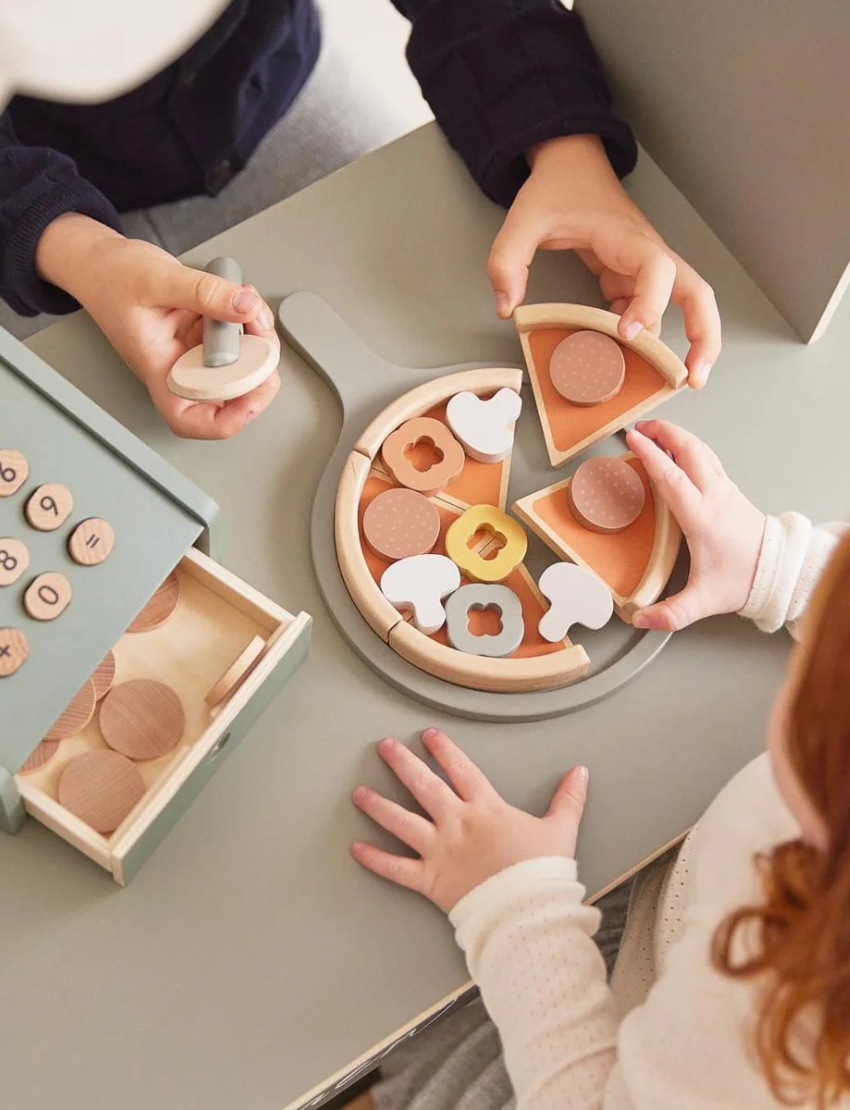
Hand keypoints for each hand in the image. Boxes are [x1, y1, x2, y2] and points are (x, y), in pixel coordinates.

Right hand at [36, 214, 280, 438]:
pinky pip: (238, 339)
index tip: (250, 398)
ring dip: (258, 340)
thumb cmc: (112, 278)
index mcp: (159, 370)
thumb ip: (205, 292)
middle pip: (228, 396)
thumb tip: (245, 307)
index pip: (189, 419)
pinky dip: (249, 321)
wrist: (100, 262)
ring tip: (250, 307)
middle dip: (257, 369)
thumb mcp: (159, 278)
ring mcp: (195, 353)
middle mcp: (180, 368)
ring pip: (241, 365)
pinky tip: (243, 300)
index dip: (226, 421)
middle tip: (262, 333)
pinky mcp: (205, 336)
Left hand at [350, 729, 588, 912]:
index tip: (428, 734)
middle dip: (403, 763)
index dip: (444, 750)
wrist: (529, 912)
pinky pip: (396, 869)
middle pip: (424, 786)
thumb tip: (581, 771)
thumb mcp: (560, 829)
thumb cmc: (542, 871)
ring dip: (378, 806)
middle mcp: (457, 823)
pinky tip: (355, 849)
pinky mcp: (430, 880)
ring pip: (401, 822)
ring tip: (358, 793)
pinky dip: (375, 860)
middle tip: (384, 746)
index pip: (461, 770)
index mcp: (486, 808)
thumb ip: (568, 799)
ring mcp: (440, 850)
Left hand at [487, 135, 720, 387]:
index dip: (649, 304)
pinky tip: (628, 365)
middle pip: (696, 294)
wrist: (570, 166)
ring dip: (680, 345)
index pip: (657, 270)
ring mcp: (642, 271)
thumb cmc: (557, 188)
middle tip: (692, 378)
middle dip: (702, 336)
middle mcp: (646, 256)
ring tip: (671, 384)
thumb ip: (507, 261)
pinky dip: (645, 341)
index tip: (625, 333)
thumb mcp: (523, 219)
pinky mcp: (630, 281)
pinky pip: (647, 314)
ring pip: (679, 308)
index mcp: (627, 238)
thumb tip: (507, 308)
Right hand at [626, 420, 765, 629]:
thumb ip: (671, 613)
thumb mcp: (704, 600)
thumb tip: (640, 619)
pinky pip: (708, 460)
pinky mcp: (730, 492)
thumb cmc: (744, 580)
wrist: (779, 572)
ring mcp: (725, 490)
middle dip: (664, 432)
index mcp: (702, 517)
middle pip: (689, 450)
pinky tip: (679, 452)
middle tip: (639, 427)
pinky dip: (689, 448)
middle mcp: (714, 496)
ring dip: (677, 437)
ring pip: (701, 451)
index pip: (672, 477)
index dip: (651, 455)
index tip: (632, 439)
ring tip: (655, 432)